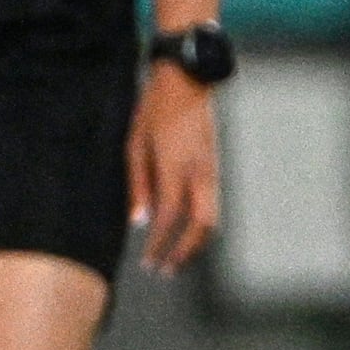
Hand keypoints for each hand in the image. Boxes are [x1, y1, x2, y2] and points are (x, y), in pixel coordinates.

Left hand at [129, 64, 218, 274]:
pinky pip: (212, 204)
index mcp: (176, 166)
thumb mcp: (135, 145)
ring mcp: (212, 169)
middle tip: (166, 270)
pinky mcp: (215, 166)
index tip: (147, 263)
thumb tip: (140, 222)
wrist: (188, 80)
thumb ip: (138, 185)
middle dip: (185, 252)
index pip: (169, 217)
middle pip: (201, 226)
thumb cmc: (154, 110)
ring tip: (175, 257)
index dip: (158, 245)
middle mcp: (200, 172)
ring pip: (212, 218)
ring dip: (195, 242)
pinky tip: (184, 231)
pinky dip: (200, 226)